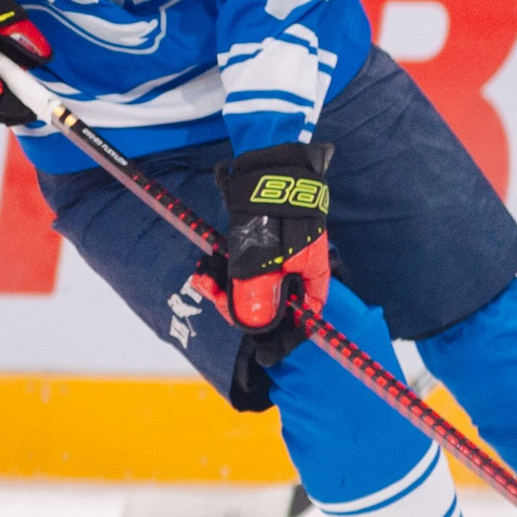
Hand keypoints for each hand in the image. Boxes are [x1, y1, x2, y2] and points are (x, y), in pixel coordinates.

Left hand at [190, 143, 333, 360]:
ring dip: (226, 289)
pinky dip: (224, 272)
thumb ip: (256, 294)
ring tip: (202, 278)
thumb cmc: (273, 211)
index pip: (304, 319)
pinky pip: (243, 268)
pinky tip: (204, 269)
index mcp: (313, 276)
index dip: (283, 338)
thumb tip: (252, 327)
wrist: (267, 163)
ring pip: (253, 286)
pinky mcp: (259, 242)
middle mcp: (298, 269)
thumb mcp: (262, 259)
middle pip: (273, 305)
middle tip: (214, 298)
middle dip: (240, 308)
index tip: (262, 353)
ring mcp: (278, 255)